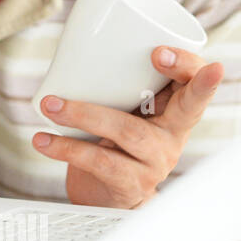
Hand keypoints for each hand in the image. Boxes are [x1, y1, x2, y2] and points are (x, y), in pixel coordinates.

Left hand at [32, 46, 223, 207]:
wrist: (105, 196)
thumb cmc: (112, 143)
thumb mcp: (120, 112)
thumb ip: (115, 86)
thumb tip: (72, 43)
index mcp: (173, 112)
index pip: (197, 85)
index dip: (191, 66)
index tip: (164, 49)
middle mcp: (173, 136)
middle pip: (188, 106)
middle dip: (180, 74)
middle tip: (159, 53)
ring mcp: (156, 161)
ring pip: (128, 130)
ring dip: (84, 114)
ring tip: (50, 105)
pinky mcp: (132, 183)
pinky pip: (101, 162)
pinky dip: (67, 149)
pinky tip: (43, 141)